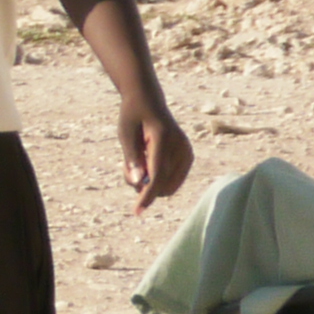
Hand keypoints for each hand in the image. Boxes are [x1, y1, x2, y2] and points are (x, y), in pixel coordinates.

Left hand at [120, 98, 192, 212]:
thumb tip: (137, 183)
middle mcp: (180, 147)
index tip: (137, 211)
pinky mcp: (188, 158)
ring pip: (168, 186)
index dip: (146, 195)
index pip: (157, 175)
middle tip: (126, 169)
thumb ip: (131, 159)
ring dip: (149, 184)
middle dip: (142, 186)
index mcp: (164, 139)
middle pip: (162, 184)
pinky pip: (172, 181)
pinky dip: (158, 180)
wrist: (148, 102)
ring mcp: (187, 153)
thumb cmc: (133, 116)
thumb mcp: (125, 134)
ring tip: (137, 163)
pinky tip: (147, 164)